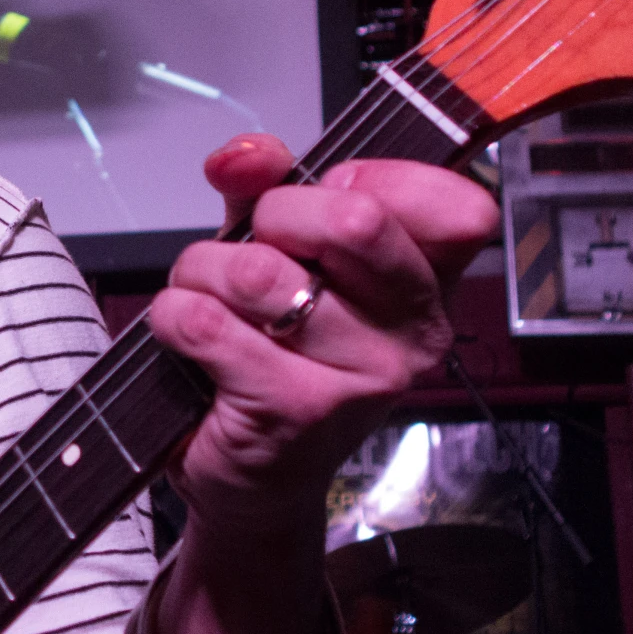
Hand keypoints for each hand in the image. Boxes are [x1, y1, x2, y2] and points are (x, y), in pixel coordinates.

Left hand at [144, 134, 497, 633]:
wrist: (252, 479)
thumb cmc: (270, 357)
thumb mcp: (274, 253)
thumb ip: (264, 188)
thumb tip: (244, 154)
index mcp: (426, 287)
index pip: (457, 208)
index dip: (375, 178)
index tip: (325, 195)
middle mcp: (413, 334)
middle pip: (353, 218)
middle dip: (269, 218)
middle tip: (248, 255)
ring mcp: (361, 377)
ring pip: (259, 270)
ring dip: (203, 275)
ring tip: (209, 306)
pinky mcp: (296, 410)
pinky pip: (209, 323)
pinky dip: (175, 318)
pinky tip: (188, 344)